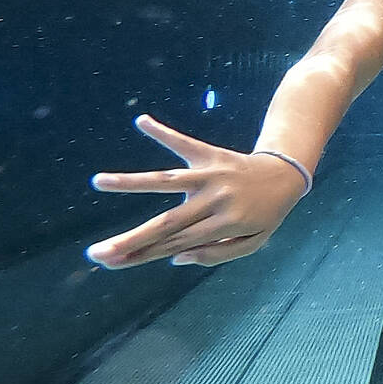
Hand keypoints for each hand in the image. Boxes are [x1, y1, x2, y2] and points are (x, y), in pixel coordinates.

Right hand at [85, 115, 306, 269]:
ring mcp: (210, 175)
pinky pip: (184, 142)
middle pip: (165, 224)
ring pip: (165, 181)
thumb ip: (216, 254)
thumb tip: (174, 259)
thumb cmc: (265, 213)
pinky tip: (142, 121)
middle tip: (95, 252)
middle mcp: (214, 200)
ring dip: (130, 182)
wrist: (287, 173)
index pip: (175, 245)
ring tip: (98, 180)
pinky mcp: (210, 154)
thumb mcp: (252, 243)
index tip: (110, 262)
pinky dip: (163, 132)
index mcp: (224, 225)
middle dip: (130, 240)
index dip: (142, 255)